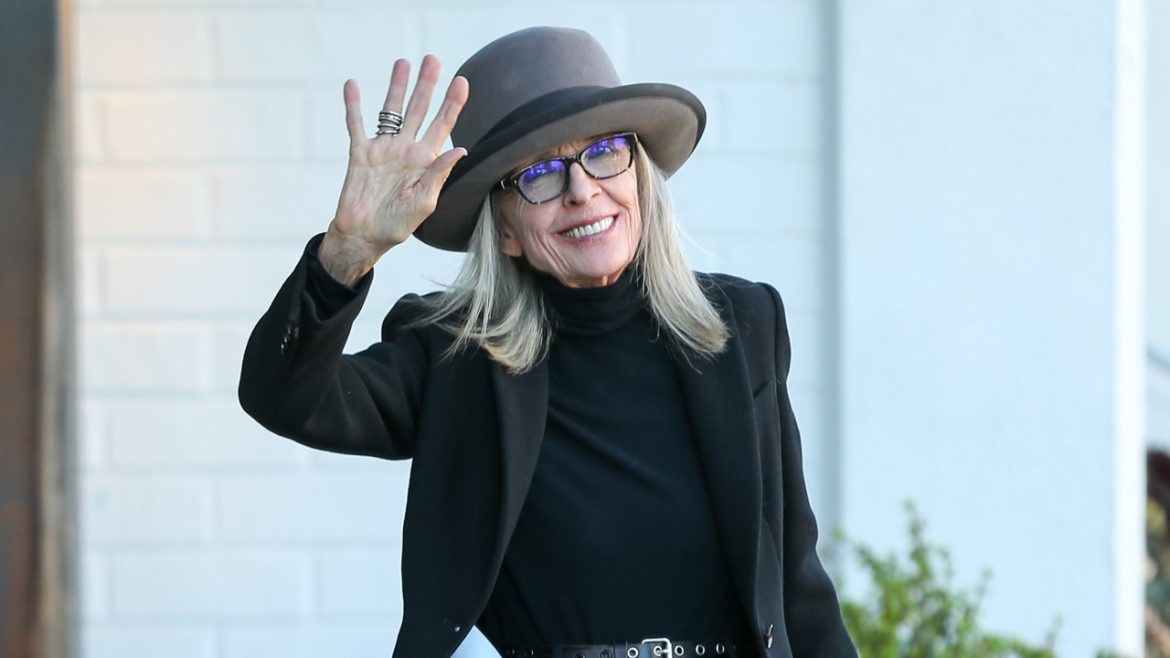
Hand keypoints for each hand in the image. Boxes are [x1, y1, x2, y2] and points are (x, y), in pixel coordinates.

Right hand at [320, 55, 468, 284]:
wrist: (363, 237)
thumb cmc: (396, 226)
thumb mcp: (424, 203)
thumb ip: (439, 174)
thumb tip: (461, 150)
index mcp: (425, 162)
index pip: (443, 126)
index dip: (452, 104)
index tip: (461, 81)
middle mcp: (405, 150)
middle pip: (419, 110)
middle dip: (426, 85)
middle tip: (432, 59)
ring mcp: (383, 149)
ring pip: (391, 111)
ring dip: (396, 87)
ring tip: (402, 63)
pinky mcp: (359, 154)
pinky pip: (356, 125)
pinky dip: (354, 106)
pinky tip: (352, 85)